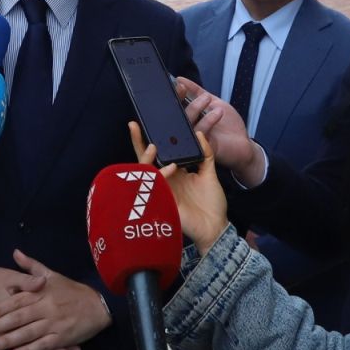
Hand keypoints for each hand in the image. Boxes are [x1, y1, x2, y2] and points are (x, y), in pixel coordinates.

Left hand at [0, 250, 111, 349]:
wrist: (98, 305)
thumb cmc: (72, 290)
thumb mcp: (52, 274)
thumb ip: (31, 266)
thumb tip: (15, 252)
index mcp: (41, 293)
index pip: (16, 301)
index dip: (0, 308)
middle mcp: (45, 308)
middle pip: (18, 318)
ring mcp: (54, 324)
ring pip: (28, 333)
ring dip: (9, 341)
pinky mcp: (62, 338)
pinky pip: (43, 345)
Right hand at [130, 122, 228, 247]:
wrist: (215, 227)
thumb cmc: (212, 203)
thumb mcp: (210, 174)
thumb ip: (205, 154)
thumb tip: (199, 132)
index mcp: (176, 171)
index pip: (161, 152)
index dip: (153, 138)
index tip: (148, 122)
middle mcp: (166, 178)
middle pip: (147, 158)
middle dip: (138, 142)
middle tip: (133, 125)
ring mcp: (163, 189)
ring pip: (146, 170)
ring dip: (146, 157)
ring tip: (153, 146)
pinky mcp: (163, 200)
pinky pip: (156, 185)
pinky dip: (161, 175)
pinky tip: (172, 168)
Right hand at [178, 77, 262, 184]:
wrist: (243, 143)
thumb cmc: (228, 125)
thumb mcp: (214, 102)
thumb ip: (198, 92)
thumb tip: (180, 80)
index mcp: (190, 118)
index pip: (176, 107)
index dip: (176, 95)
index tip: (179, 84)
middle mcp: (189, 129)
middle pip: (178, 116)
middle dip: (180, 100)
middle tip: (184, 89)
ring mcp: (195, 139)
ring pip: (187, 124)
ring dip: (195, 108)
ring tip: (208, 99)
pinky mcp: (203, 148)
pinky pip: (200, 135)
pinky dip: (206, 122)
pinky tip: (217, 112)